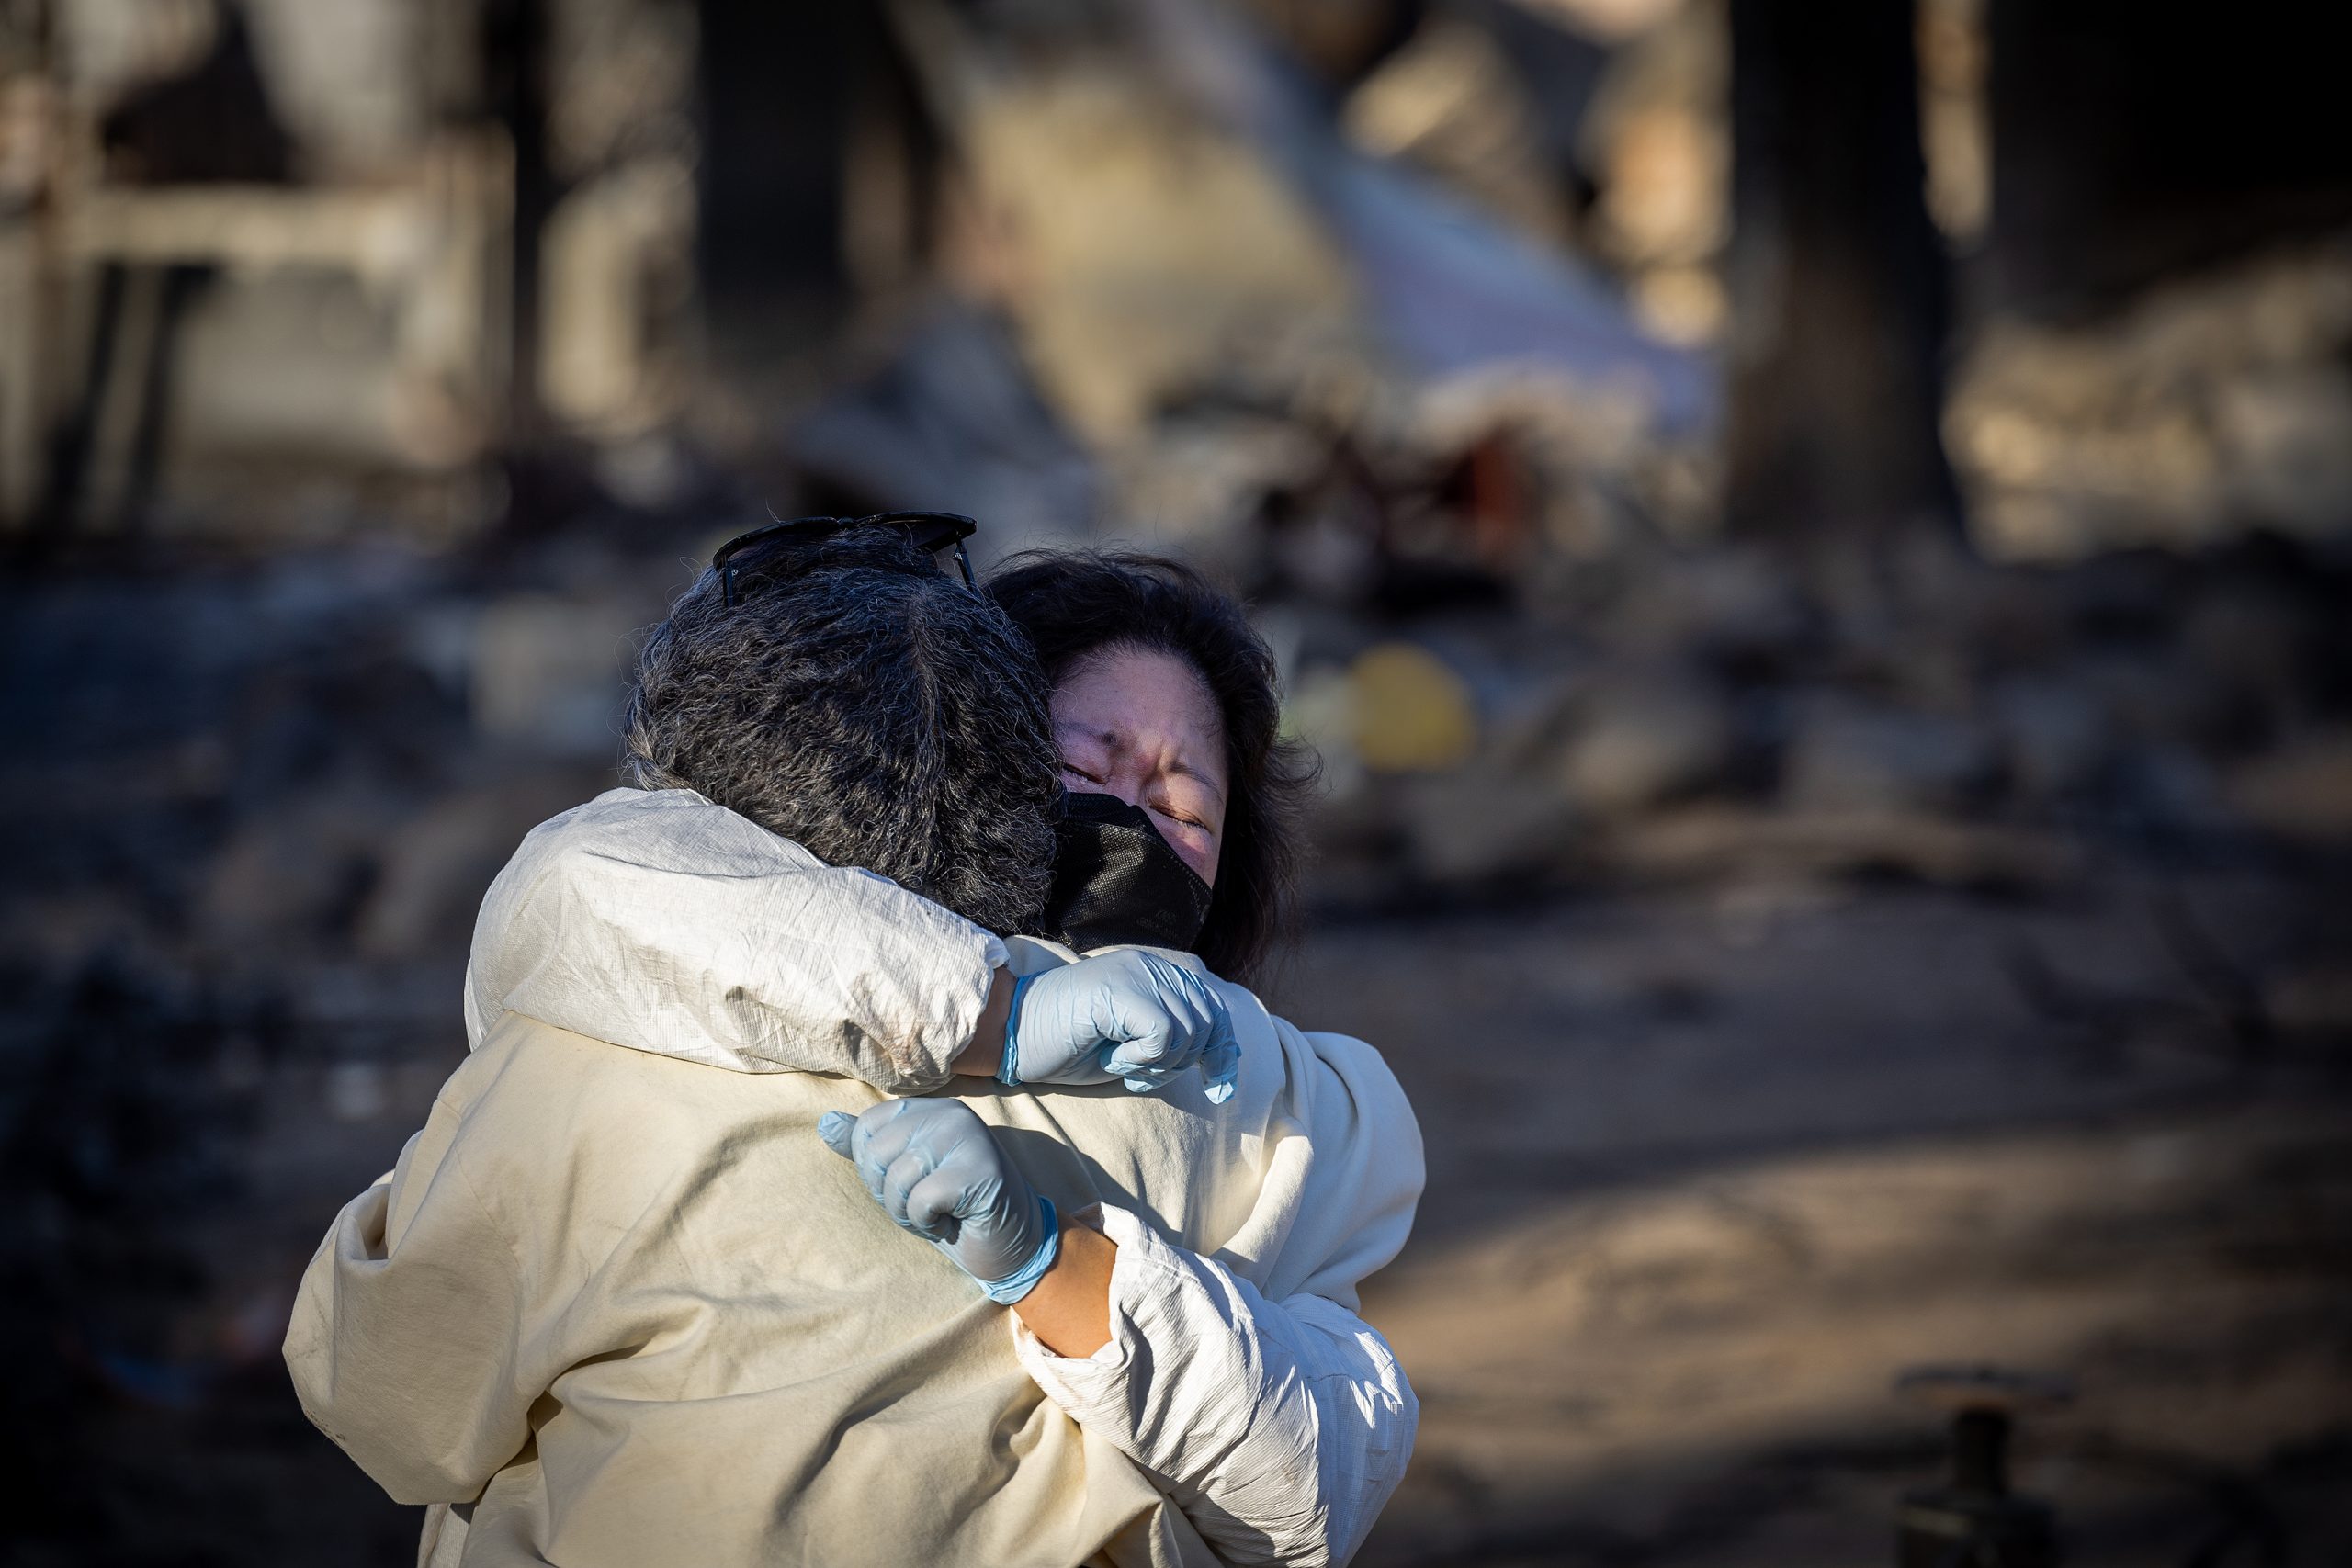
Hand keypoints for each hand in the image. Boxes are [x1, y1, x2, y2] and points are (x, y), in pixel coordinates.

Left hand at [817, 1098, 1057, 1302]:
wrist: (1009, 1242)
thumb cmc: (952, 1208)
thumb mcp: (902, 1177)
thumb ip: (866, 1149)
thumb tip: (825, 1123)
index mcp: (929, 1109)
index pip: (867, 1128)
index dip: (874, 1169)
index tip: (907, 1184)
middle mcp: (950, 1114)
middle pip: (876, 1154)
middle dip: (890, 1194)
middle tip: (924, 1203)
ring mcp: (968, 1139)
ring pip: (897, 1179)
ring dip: (909, 1212)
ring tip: (939, 1213)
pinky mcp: (979, 1170)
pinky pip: (921, 1200)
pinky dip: (928, 1222)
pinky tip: (953, 1220)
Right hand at [1005, 950, 1239, 1101]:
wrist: (1012, 1033)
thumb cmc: (1067, 1044)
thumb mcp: (1131, 1047)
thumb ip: (1174, 1041)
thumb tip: (1225, 1057)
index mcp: (1157, 974)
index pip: (1216, 1009)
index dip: (1223, 1052)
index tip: (1220, 1090)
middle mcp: (1152, 967)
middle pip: (1210, 1023)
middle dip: (1185, 1063)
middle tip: (1138, 1073)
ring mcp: (1138, 974)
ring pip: (1189, 1032)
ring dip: (1157, 1064)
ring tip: (1119, 1063)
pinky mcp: (1123, 991)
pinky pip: (1163, 1036)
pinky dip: (1142, 1060)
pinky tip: (1113, 1058)